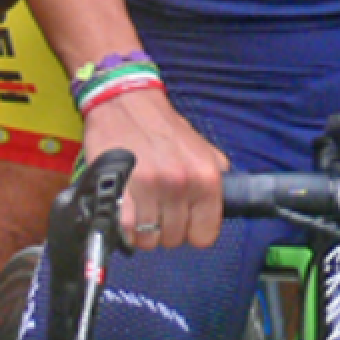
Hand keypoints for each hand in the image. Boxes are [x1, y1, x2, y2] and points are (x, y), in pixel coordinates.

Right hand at [82, 83, 225, 255]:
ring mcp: (150, 187)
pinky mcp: (119, 188)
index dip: (192, 232)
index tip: (183, 222)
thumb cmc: (161, 126)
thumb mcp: (202, 148)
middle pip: (174, 239)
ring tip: (139, 208)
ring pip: (149, 239)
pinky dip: (124, 230)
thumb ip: (215, 177)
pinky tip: (124, 214)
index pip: (205, 236)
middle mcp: (181, 184)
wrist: (125, 100)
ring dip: (142, 230)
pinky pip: (126, 231)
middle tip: (156, 209)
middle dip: (165, 229)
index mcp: (206, 177)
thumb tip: (219, 205)